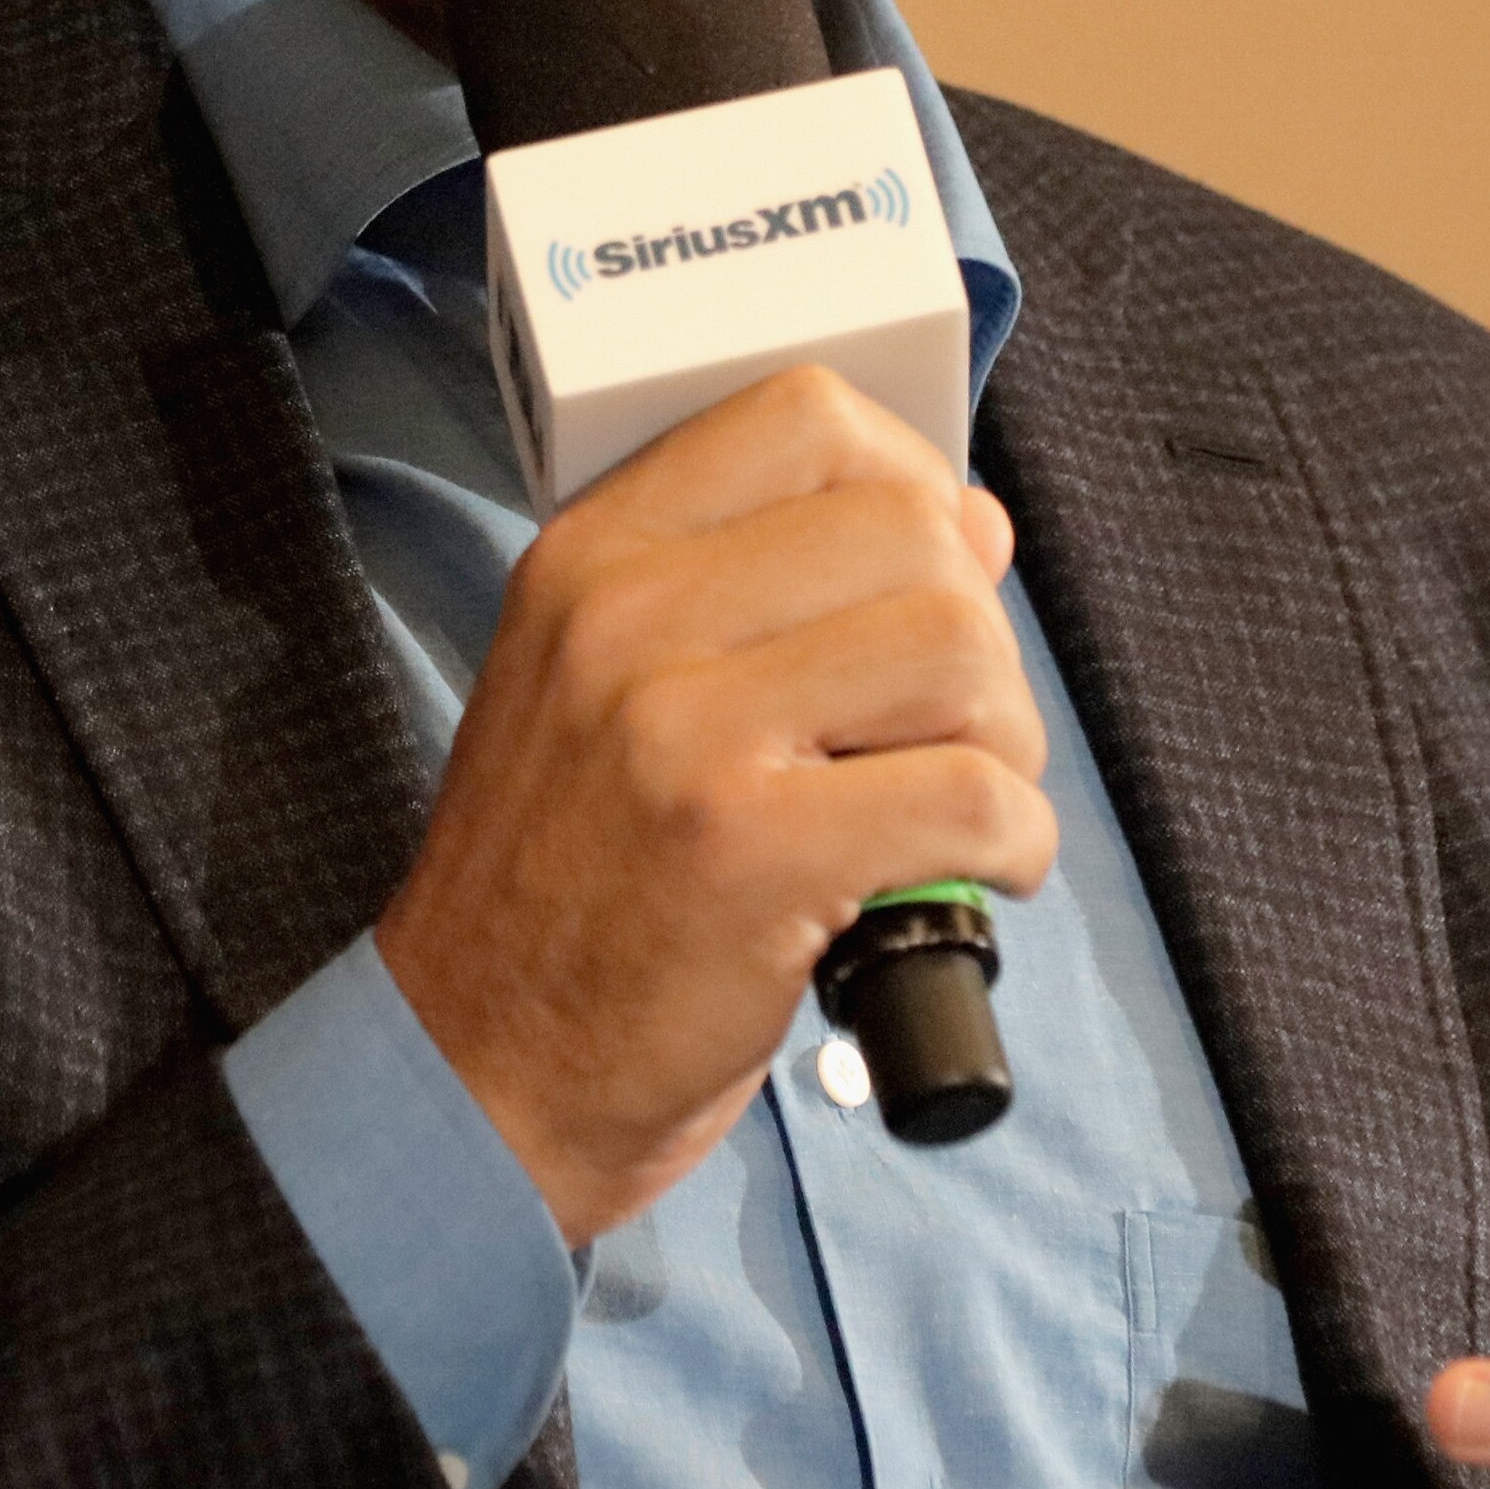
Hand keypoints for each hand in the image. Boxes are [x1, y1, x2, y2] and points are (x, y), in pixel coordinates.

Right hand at [378, 366, 1056, 1242]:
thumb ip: (773, 592)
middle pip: (913, 532)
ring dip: (1005, 741)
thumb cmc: (573, 888)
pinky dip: (1013, 843)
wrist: (477, 1074)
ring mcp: (680, 733)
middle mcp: (625, 619)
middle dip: (978, 638)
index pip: (807, 414)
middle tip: (952, 733)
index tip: (933, 572)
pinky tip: (971, 878)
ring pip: (957, 648)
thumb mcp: (616, 694)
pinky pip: (970, 794)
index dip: (913, 481)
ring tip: (960, 808)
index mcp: (592, 558)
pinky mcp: (748, 852)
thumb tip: (973, 518)